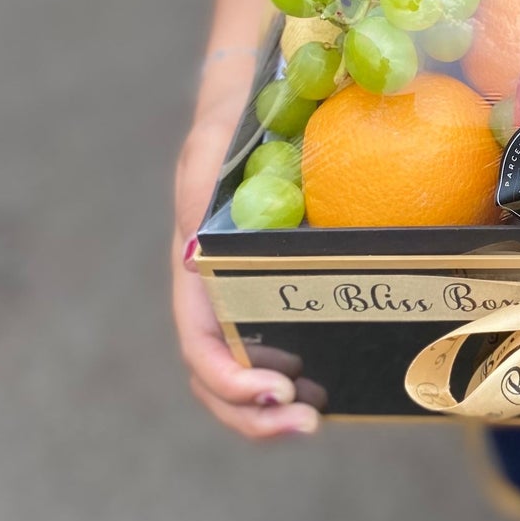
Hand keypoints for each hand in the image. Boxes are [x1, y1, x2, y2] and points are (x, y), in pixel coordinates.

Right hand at [173, 67, 319, 438]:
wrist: (253, 96)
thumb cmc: (230, 120)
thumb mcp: (210, 143)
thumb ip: (197, 184)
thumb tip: (191, 240)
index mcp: (195, 266)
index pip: (197, 341)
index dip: (226, 378)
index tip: (274, 389)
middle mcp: (214, 289)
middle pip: (215, 374)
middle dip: (249, 414)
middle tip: (305, 424)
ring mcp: (243, 292)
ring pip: (242, 371)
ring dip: (268, 411)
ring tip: (312, 422)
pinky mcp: (277, 286)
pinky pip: (278, 342)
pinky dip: (294, 376)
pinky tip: (328, 389)